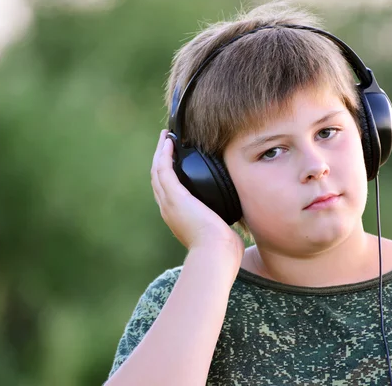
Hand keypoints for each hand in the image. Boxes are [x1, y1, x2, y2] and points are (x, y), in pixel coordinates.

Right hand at [151, 130, 243, 257]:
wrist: (216, 253)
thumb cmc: (222, 249)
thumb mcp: (219, 230)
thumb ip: (221, 221)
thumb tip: (234, 215)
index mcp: (177, 218)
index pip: (167, 192)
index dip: (168, 174)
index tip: (173, 161)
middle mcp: (168, 210)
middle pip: (158, 179)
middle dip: (161, 159)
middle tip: (165, 143)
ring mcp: (169, 203)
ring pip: (157, 171)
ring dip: (160, 152)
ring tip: (165, 137)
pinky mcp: (174, 197)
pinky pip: (164, 170)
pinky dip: (164, 155)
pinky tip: (169, 143)